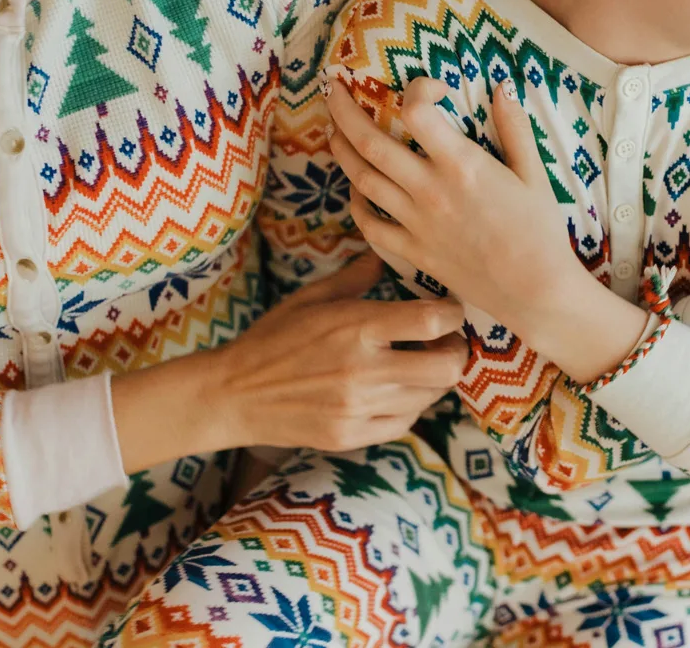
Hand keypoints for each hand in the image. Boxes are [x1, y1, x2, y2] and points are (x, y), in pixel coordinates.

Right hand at [112, 255, 467, 467]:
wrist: (233, 395)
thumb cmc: (273, 339)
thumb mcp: (311, 298)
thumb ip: (357, 276)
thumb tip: (388, 253)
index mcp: (355, 328)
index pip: (432, 321)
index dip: (453, 314)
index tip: (449, 310)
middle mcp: (363, 371)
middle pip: (446, 366)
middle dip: (456, 351)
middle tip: (445, 342)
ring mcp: (359, 409)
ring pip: (431, 397)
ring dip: (434, 379)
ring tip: (419, 364)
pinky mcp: (353, 437)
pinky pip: (406, 423)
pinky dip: (411, 406)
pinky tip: (396, 391)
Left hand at [327, 75, 587, 316]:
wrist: (535, 292)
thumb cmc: (541, 232)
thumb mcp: (534, 173)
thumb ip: (514, 128)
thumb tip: (502, 88)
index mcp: (461, 165)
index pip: (417, 113)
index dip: (417, 89)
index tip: (432, 89)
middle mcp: (430, 190)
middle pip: (370, 142)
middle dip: (344, 109)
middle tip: (334, 87)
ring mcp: (416, 222)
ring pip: (362, 179)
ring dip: (341, 149)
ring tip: (334, 129)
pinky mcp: (412, 251)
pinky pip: (370, 224)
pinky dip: (356, 202)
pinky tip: (356, 188)